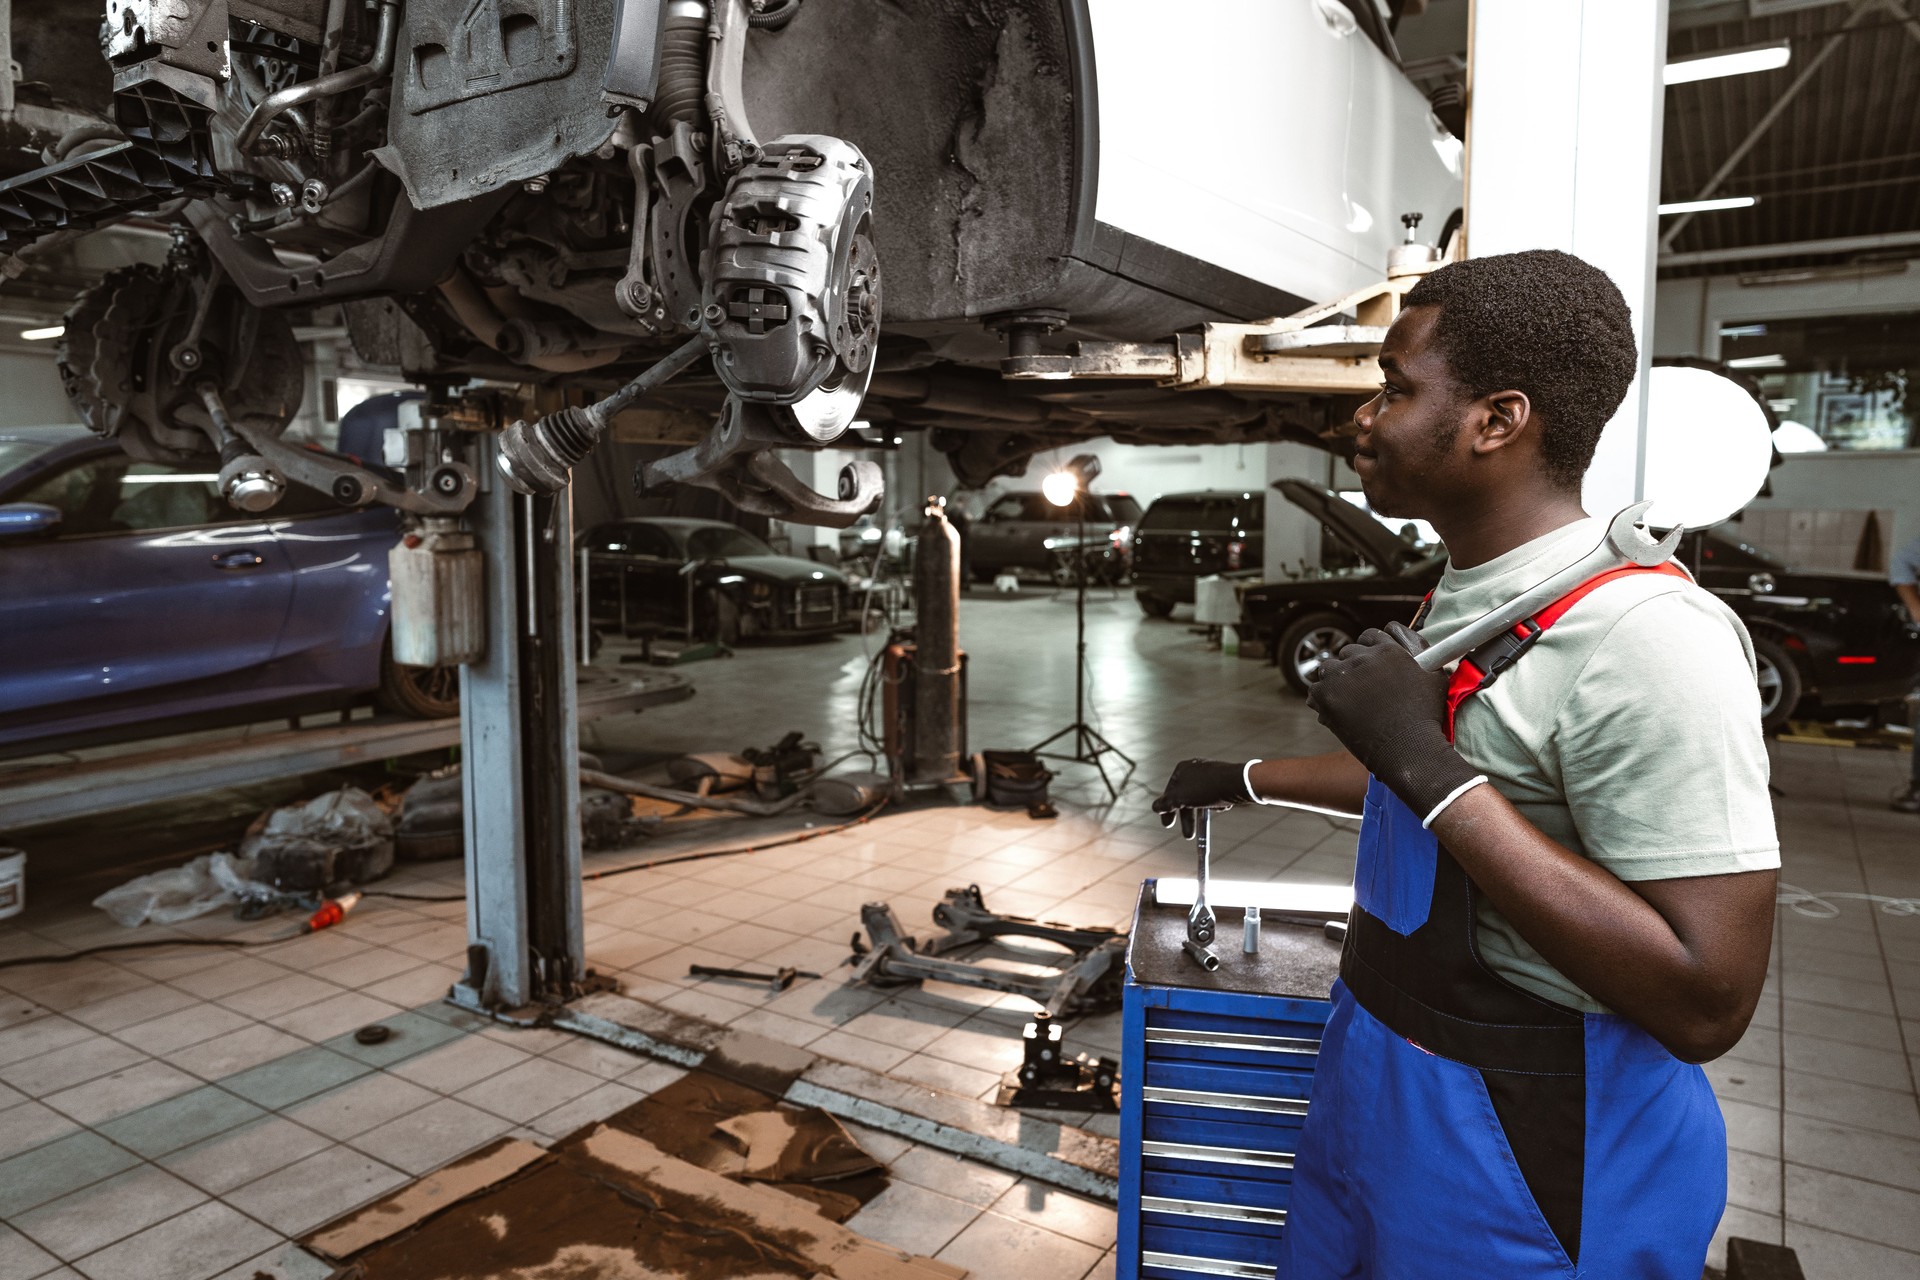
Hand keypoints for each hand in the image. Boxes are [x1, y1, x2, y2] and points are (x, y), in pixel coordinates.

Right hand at [1152, 758, 1252, 836]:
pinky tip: (1220, 807)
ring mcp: (1210, 774)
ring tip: (1205, 824)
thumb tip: (1155, 807)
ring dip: (1200, 813)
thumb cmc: (1207, 788)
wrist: (1239, 782)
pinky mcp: (1223, 780)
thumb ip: (1167, 803)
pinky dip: (1214, 805)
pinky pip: (1214, 796)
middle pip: (1185, 797)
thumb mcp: (1181, 798)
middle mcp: (1195, 769)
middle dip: (1186, 818)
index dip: (1167, 810)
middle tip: (1188, 836)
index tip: (1167, 825)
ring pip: (1200, 798)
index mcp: (1182, 769)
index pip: (1169, 792)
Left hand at [1303, 623, 1480, 819]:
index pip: (1369, 636)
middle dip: (1353, 667)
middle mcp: (1362, 658)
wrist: (1408, 747)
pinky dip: (1323, 699)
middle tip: (1360, 688)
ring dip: (1335, 680)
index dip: (1369, 651)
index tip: (1369, 664)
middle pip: (1348, 653)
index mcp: (1387, 650)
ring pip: (1329, 668)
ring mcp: (1342, 676)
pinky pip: (1316, 690)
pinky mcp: (1326, 695)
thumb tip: (1423, 654)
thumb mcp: (1435, 679)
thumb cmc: (1425, 717)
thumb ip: (1427, 658)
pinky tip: (1334, 710)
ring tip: (1346, 699)